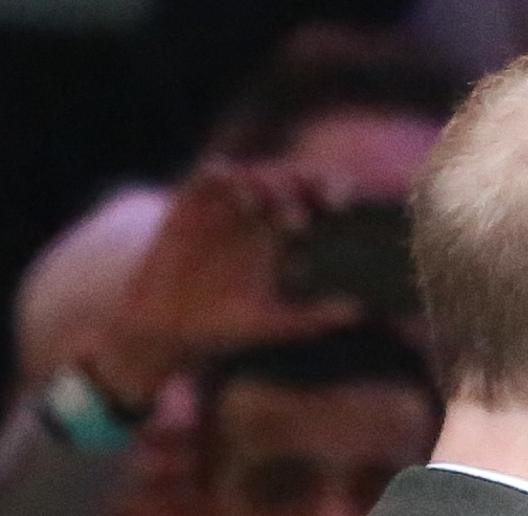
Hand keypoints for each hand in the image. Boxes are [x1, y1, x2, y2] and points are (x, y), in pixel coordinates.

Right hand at [80, 160, 364, 406]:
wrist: (168, 330)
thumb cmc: (225, 327)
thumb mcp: (271, 324)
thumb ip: (313, 318)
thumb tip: (359, 310)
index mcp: (280, 239)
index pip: (311, 205)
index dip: (328, 194)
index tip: (342, 204)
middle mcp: (255, 217)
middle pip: (286, 181)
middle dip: (304, 181)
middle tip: (319, 195)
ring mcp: (222, 209)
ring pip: (251, 174)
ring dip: (266, 180)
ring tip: (274, 202)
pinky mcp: (188, 207)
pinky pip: (206, 178)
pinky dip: (221, 173)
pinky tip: (234, 182)